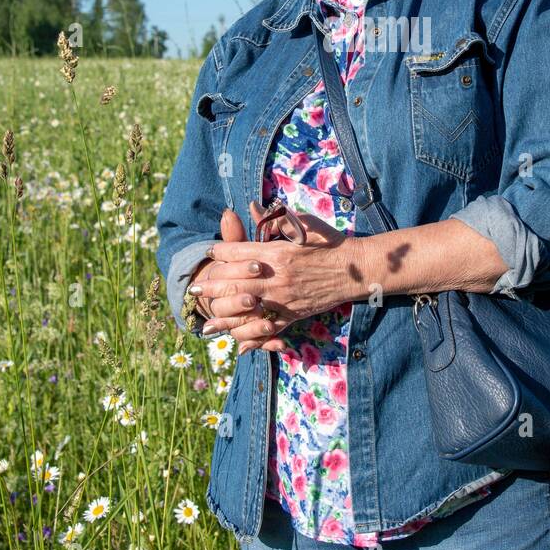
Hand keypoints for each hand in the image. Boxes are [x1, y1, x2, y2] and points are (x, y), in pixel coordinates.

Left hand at [189, 201, 348, 352]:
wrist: (356, 269)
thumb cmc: (331, 242)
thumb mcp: (305, 223)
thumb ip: (276, 218)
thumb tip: (252, 207)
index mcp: (278, 252)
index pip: (240, 252)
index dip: (221, 252)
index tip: (209, 252)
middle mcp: (277, 277)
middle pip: (236, 282)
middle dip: (212, 287)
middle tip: (194, 291)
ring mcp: (284, 298)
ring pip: (248, 308)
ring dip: (224, 315)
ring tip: (205, 321)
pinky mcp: (294, 314)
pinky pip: (269, 327)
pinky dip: (253, 336)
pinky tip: (238, 342)